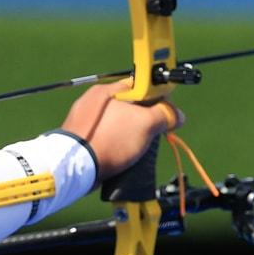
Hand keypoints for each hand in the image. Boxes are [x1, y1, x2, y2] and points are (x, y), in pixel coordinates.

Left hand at [60, 81, 181, 180]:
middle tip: (151, 134)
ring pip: (119, 124)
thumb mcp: (145, 124)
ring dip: (131, 136)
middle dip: (144, 120)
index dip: (156, 98)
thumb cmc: (109, 140)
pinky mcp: (82, 139)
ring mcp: (85, 121)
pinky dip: (116, 146)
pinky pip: (107, 138)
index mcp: (106, 91)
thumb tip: (177, 115)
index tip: (165, 113)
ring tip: (136, 149)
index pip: (139, 86)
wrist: (75, 167)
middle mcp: (93, 102)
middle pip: (130, 107)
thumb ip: (164, 115)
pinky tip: (122, 156)